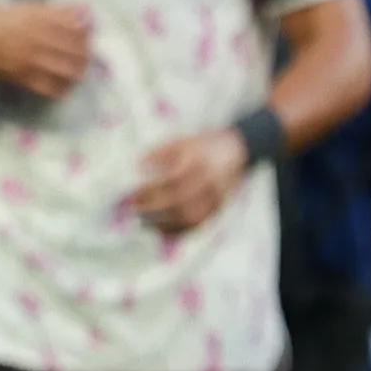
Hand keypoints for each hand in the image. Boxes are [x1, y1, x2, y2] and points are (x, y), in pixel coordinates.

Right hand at [0, 0, 91, 98]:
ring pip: (67, 70)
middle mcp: (39, 38)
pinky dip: (61, 89)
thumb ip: (57, 9)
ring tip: (78, 73)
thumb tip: (85, 9)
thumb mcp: (28, 7)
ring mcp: (31, 58)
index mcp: (42, 19)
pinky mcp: (22, 75)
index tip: (88, 38)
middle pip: (76, 51)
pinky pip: (49, 87)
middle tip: (86, 58)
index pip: (77, 28)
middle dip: (86, 56)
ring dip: (78, 73)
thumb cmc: (0, 19)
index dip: (87, 35)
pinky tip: (64, 88)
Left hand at [123, 128, 249, 236]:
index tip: (134, 192)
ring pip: (190, 218)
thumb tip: (138, 167)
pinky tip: (160, 228)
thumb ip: (159, 152)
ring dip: (164, 223)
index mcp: (201, 161)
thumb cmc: (203, 145)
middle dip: (154, 210)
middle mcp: (212, 181)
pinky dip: (177, 230)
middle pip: (181, 203)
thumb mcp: (181, 141)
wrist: (237, 151)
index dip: (152, 190)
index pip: (174, 180)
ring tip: (143, 221)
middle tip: (134, 210)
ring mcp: (217, 197)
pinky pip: (197, 225)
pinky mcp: (218, 209)